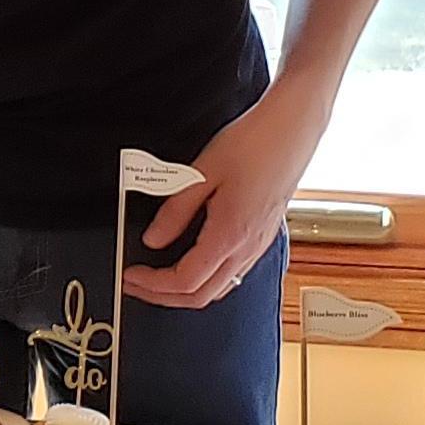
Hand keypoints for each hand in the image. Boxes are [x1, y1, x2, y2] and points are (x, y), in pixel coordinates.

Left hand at [120, 80, 326, 309]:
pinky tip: (192, 262)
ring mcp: (259, 245)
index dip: (152, 285)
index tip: (131, 275)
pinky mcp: (264, 236)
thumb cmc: (254, 143)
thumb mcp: (201, 173)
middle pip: (201, 296)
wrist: (293, 128)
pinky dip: (206, 279)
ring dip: (185, 291)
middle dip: (164, 297)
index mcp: (230, 234)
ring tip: (159, 277)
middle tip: (137, 284)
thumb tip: (153, 240)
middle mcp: (247, 248)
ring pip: (219, 289)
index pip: (185, 281)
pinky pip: (233, 274)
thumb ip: (174, 211)